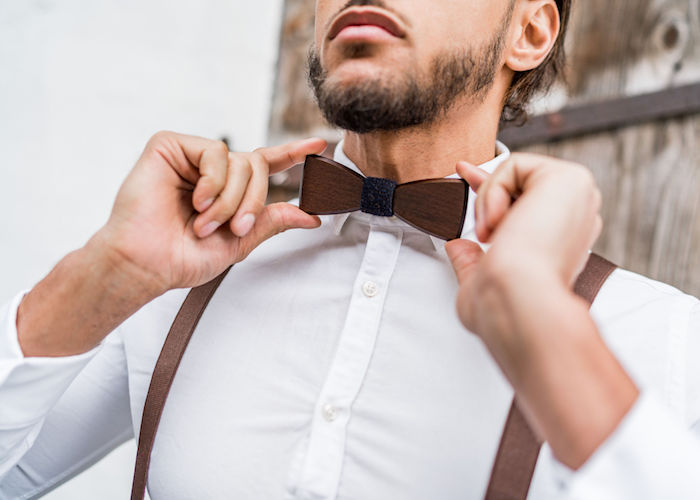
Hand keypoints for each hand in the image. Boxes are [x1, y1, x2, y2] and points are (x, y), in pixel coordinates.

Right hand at [96, 131, 326, 295]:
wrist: (146, 264)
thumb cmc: (182, 257)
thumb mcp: (239, 242)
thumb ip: (272, 222)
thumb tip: (312, 216)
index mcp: (227, 190)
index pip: (265, 166)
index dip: (292, 154)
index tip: (320, 145)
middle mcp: (211, 170)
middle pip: (257, 165)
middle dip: (253, 201)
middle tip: (235, 228)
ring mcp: (191, 157)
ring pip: (240, 160)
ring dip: (231, 199)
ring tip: (206, 222)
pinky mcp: (170, 145)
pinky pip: (215, 151)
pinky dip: (213, 182)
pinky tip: (197, 201)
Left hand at [446, 153, 602, 335]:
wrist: (518, 301)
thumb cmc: (503, 303)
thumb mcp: (481, 280)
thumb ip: (471, 260)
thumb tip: (457, 248)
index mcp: (561, 240)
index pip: (526, 199)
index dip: (492, 186)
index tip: (464, 172)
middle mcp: (576, 217)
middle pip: (521, 181)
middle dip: (486, 195)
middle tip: (481, 230)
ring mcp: (578, 196)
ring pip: (514, 172)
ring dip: (487, 202)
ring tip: (491, 235)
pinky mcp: (571, 178)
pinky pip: (515, 164)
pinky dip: (493, 190)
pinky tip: (499, 221)